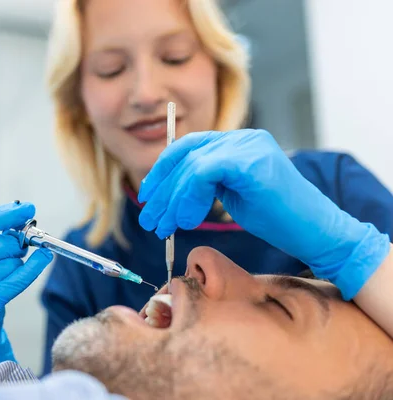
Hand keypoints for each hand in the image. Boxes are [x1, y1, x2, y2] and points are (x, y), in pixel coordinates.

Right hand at [0, 175, 52, 377]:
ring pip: (13, 259)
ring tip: (2, 270)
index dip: (6, 215)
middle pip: (3, 241)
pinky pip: (21, 275)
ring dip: (16, 261)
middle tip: (12, 247)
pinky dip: (36, 265)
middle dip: (14, 243)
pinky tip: (43, 257)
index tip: (25, 208)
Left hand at [137, 129, 389, 299]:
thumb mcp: (231, 193)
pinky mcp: (251, 162)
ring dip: (172, 200)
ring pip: (191, 165)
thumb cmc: (277, 218)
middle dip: (161, 190)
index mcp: (237, 142)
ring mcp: (248, 146)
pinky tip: (187, 221)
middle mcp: (242, 138)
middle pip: (185, 154)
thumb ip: (205, 183)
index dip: (163, 171)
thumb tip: (166, 193)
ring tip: (163, 226)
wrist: (315, 232)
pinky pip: (204, 172)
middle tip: (149, 219)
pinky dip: (189, 198)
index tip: (147, 197)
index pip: (189, 147)